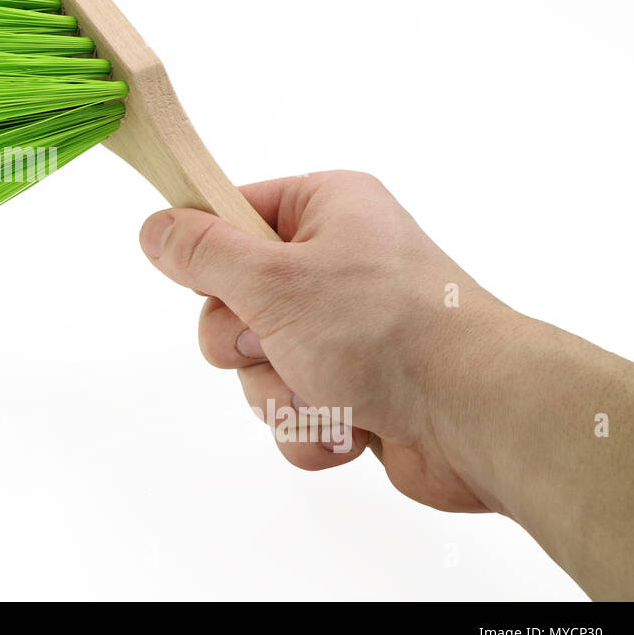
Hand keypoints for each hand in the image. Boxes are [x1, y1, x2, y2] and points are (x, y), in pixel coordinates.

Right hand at [139, 171, 512, 512]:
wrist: (478, 415)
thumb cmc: (387, 329)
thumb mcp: (274, 279)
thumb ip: (204, 253)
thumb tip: (155, 227)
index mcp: (327, 210)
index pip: (232, 212)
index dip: (208, 253)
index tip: (203, 282)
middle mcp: (336, 263)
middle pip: (232, 301)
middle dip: (245, 342)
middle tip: (275, 342)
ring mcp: (344, 330)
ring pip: (257, 365)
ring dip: (280, 392)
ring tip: (329, 391)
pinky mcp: (353, 387)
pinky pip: (292, 409)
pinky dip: (311, 424)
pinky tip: (352, 423)